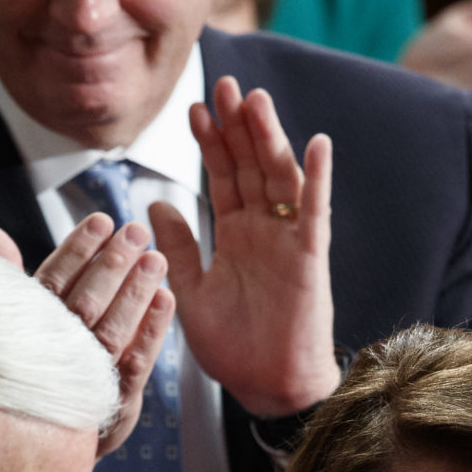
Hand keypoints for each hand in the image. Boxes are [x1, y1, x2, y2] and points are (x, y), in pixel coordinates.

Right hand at [0, 215, 173, 458]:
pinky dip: (151, 331)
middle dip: (111, 265)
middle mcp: (55, 355)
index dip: (76, 251)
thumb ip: (8, 277)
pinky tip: (165, 299)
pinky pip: (134, 364)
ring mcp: (84, 379)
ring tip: (154, 258)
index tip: (99, 222)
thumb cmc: (27, 371)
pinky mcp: (111, 401)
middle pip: (85, 304)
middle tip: (134, 232)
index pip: (53, 283)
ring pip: (112, 331)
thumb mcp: (12, 322)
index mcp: (29, 331)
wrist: (33, 446)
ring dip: (135, 293)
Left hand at [151, 77, 337, 417]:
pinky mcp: (310, 258)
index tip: (193, 109)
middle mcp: (263, 229)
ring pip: (279, 177)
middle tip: (225, 85)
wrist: (266, 386)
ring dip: (270, 138)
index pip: (221, 177)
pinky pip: (315, 212)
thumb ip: (178, 247)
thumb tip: (153, 205)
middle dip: (238, 126)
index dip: (210, 143)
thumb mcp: (190, 290)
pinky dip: (318, 179)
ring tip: (256, 100)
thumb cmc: (234, 346)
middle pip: (251, 165)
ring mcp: (288, 240)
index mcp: (235, 233)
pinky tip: (318, 144)